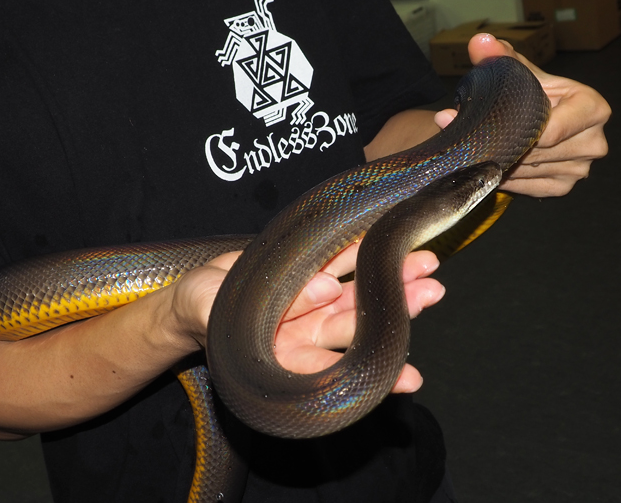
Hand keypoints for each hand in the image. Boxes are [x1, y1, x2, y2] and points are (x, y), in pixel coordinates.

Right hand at [180, 245, 443, 393]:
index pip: (331, 368)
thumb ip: (267, 308)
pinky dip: (363, 256)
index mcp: (282, 356)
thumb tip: (328, 288)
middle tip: (430, 295)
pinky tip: (392, 249)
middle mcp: (303, 333)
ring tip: (427, 268)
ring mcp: (307, 304)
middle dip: (394, 311)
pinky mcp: (305, 273)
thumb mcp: (214, 311)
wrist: (196, 292)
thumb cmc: (200, 309)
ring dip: (391, 281)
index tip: (410, 377)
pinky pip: (337, 263)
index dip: (370, 371)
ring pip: (354, 294)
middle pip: (354, 324)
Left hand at [434, 33, 609, 196]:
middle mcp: (593, 141)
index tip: (493, 126)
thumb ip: (501, 58)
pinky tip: (495, 165)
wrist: (535, 118)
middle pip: (537, 153)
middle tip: (474, 138)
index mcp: (592, 108)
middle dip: (502, 145)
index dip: (518, 132)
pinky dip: (506, 178)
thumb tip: (479, 43)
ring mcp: (580, 168)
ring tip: (481, 149)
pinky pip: (528, 187)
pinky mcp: (563, 186)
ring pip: (529, 171)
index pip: (551, 131)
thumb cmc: (534, 94)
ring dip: (499, 163)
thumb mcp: (521, 74)